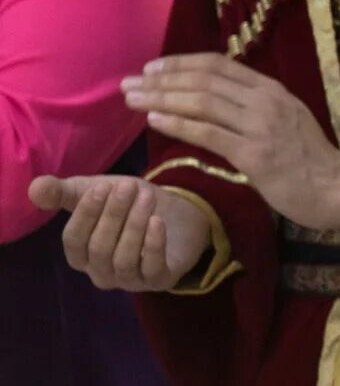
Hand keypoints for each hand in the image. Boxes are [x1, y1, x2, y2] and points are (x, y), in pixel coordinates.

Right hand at [26, 174, 210, 291]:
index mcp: (82, 255)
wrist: (177, 215)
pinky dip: (153, 245)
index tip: (102, 187)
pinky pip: (152, 269)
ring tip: (147, 197)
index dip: (85, 215)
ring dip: (134, 225)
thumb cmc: (128, 206)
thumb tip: (34, 188)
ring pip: (124, 259)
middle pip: (99, 249)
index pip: (73, 241)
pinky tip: (157, 221)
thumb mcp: (97, 193)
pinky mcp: (160, 279)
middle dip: (113, 215)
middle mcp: (102, 273)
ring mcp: (130, 280)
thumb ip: (65, 193)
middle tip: (129, 187)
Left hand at [123, 54, 339, 231]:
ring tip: (132, 99)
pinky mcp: (255, 154)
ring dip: (161, 98)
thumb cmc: (308, 160)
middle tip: (129, 83)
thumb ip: (253, 109)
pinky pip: (209, 133)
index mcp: (273, 89)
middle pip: (205, 80)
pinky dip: (178, 124)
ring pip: (202, 102)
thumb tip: (214, 102)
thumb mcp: (284, 122)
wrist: (336, 188)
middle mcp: (267, 100)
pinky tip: (154, 120)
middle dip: (162, 79)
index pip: (220, 65)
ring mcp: (261, 125)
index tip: (152, 68)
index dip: (182, 63)